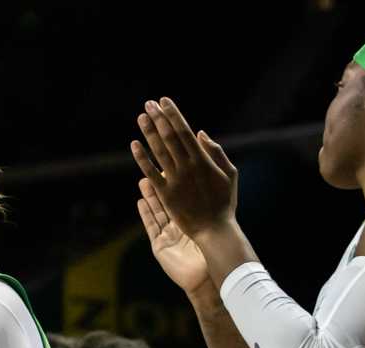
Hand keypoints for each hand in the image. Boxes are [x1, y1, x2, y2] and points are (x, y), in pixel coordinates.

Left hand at [131, 97, 237, 240]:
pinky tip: (134, 145)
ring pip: (159, 151)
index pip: (184, 131)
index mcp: (203, 160)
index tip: (164, 101)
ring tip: (141, 117)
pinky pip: (150, 172)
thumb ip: (216, 152)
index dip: (173, 115)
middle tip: (149, 103)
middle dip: (159, 118)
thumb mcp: (230, 174)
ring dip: (149, 132)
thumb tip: (200, 133)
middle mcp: (188, 167)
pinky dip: (142, 158)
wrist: (214, 229)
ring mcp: (175, 180)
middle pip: (170, 137)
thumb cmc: (224, 202)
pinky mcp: (165, 194)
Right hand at [136, 178, 209, 295]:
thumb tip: (216, 188)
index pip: (185, 198)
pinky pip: (151, 226)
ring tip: (144, 180)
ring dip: (150, 196)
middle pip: (169, 202)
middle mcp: (180, 228)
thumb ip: (212, 209)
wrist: (207, 278)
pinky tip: (140, 201)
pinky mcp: (159, 246)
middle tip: (157, 168)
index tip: (177, 167)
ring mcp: (168, 237)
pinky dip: (145, 214)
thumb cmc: (215, 254)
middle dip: (161, 185)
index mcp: (193, 222)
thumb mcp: (214, 226)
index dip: (180, 183)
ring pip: (157, 212)